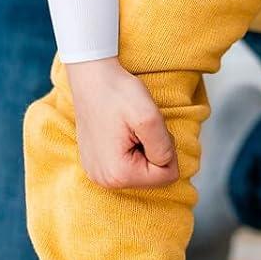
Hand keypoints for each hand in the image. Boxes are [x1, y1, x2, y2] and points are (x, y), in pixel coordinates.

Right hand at [67, 57, 178, 189]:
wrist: (92, 78)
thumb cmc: (118, 93)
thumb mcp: (150, 117)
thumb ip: (164, 147)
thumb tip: (167, 165)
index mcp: (118, 174)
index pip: (167, 176)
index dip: (167, 149)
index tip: (150, 130)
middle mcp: (104, 181)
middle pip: (154, 176)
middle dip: (155, 151)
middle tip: (141, 128)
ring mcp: (97, 174)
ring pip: (142, 171)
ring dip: (144, 149)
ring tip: (131, 130)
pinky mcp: (95, 165)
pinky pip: (127, 166)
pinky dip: (131, 149)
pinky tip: (121, 133)